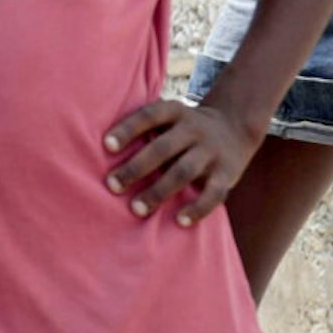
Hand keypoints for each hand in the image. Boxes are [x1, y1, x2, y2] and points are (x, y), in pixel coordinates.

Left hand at [101, 92, 267, 227]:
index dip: (128, 129)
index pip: (149, 116)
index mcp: (176, 111)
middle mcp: (194, 129)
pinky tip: (179, 221)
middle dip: (136, 168)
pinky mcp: (227, 174)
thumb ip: (144, 128)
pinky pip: (213, 194)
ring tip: (136, 209)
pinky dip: (197, 208)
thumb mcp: (169, 118)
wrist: (234, 127)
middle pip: (163, 148)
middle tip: (112, 186)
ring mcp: (212, 152)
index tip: (106, 146)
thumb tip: (97, 149)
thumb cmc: (184, 129)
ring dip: (159, 191)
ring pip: (184, 172)